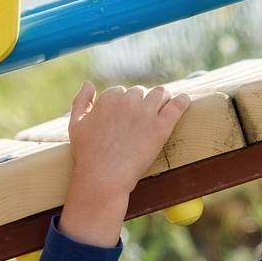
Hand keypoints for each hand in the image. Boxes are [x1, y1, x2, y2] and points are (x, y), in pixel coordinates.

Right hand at [68, 80, 191, 199]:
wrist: (103, 177)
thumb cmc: (87, 155)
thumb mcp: (75, 125)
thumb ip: (80, 101)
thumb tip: (88, 83)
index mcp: (108, 98)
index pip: (122, 91)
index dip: (126, 104)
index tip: (128, 117)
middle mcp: (127, 101)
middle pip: (141, 92)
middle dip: (143, 102)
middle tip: (145, 118)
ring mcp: (145, 113)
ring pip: (160, 94)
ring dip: (162, 99)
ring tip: (164, 108)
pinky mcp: (161, 127)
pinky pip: (177, 106)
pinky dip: (182, 101)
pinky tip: (185, 100)